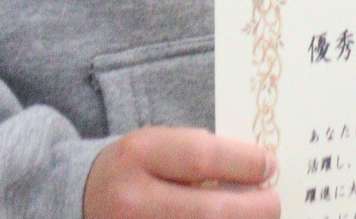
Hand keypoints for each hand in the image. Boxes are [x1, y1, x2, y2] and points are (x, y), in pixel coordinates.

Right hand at [84, 128, 276, 218]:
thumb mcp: (157, 145)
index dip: (245, 163)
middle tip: (273, 203)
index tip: (269, 166)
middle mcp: (131, 202)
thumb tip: (260, 171)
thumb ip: (202, 152)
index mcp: (137, 156)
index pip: (202, 158)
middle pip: (210, 213)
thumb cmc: (134, 169)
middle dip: (255, 209)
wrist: (82, 200)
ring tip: (256, 218)